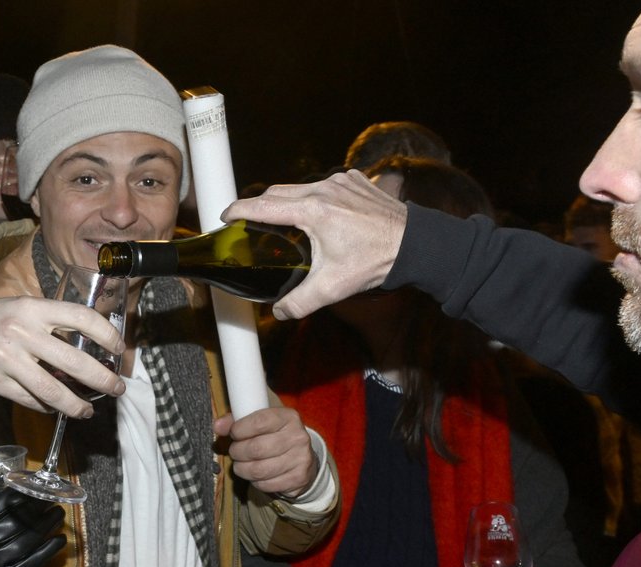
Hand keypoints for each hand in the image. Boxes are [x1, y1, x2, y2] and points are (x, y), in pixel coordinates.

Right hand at [0, 297, 125, 418]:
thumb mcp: (18, 308)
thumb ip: (48, 324)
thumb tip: (84, 349)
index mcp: (32, 308)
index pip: (81, 318)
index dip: (107, 335)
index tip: (119, 349)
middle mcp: (21, 331)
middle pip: (74, 361)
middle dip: (102, 379)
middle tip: (116, 389)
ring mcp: (6, 358)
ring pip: (53, 390)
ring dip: (76, 405)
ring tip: (87, 410)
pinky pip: (29, 400)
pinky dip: (47, 408)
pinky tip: (56, 409)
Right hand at [0, 489, 65, 566]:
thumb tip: (2, 485)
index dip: (17, 495)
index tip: (31, 485)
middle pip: (15, 522)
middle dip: (37, 508)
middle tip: (51, 497)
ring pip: (26, 541)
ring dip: (46, 526)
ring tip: (58, 513)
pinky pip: (30, 564)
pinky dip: (47, 552)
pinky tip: (60, 539)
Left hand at [214, 407, 317, 497]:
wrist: (302, 459)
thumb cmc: (274, 437)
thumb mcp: (260, 423)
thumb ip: (237, 422)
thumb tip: (217, 426)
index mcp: (288, 417)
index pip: (259, 421)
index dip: (240, 429)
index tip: (234, 434)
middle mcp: (298, 437)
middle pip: (256, 448)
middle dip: (237, 452)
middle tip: (235, 452)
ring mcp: (301, 459)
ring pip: (258, 470)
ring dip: (242, 469)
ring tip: (241, 465)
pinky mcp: (298, 478)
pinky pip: (265, 484)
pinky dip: (255, 482)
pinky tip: (256, 475)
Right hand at [221, 171, 407, 320]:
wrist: (416, 245)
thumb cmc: (375, 262)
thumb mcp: (332, 288)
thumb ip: (299, 302)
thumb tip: (278, 312)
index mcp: (312, 210)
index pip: (263, 205)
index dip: (238, 209)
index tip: (225, 216)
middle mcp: (324, 188)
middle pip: (278, 191)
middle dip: (260, 205)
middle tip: (249, 221)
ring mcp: (341, 181)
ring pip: (300, 185)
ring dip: (288, 200)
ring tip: (282, 220)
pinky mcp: (355, 179)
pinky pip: (324, 184)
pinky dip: (314, 196)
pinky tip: (318, 215)